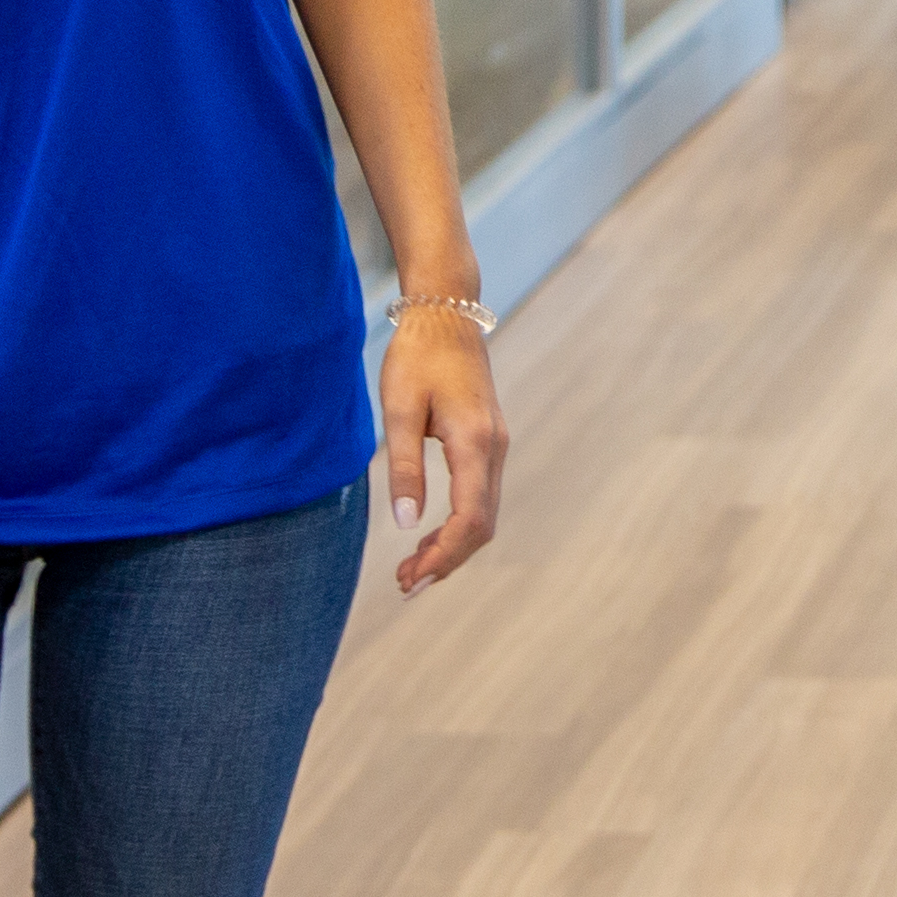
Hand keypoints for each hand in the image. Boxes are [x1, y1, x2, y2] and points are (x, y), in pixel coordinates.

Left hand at [384, 306, 508, 597]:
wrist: (445, 313)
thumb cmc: (417, 356)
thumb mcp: (400, 410)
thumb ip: (404, 468)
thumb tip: (405, 524)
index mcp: (475, 442)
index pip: (469, 518)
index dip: (442, 556)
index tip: (410, 578)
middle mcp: (495, 448)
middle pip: (482, 525)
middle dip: (446, 560)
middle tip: (404, 583)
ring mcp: (496, 445)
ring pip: (484, 514)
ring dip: (452, 546)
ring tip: (411, 567)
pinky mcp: (488, 442)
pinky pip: (481, 497)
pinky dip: (458, 525)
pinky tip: (429, 535)